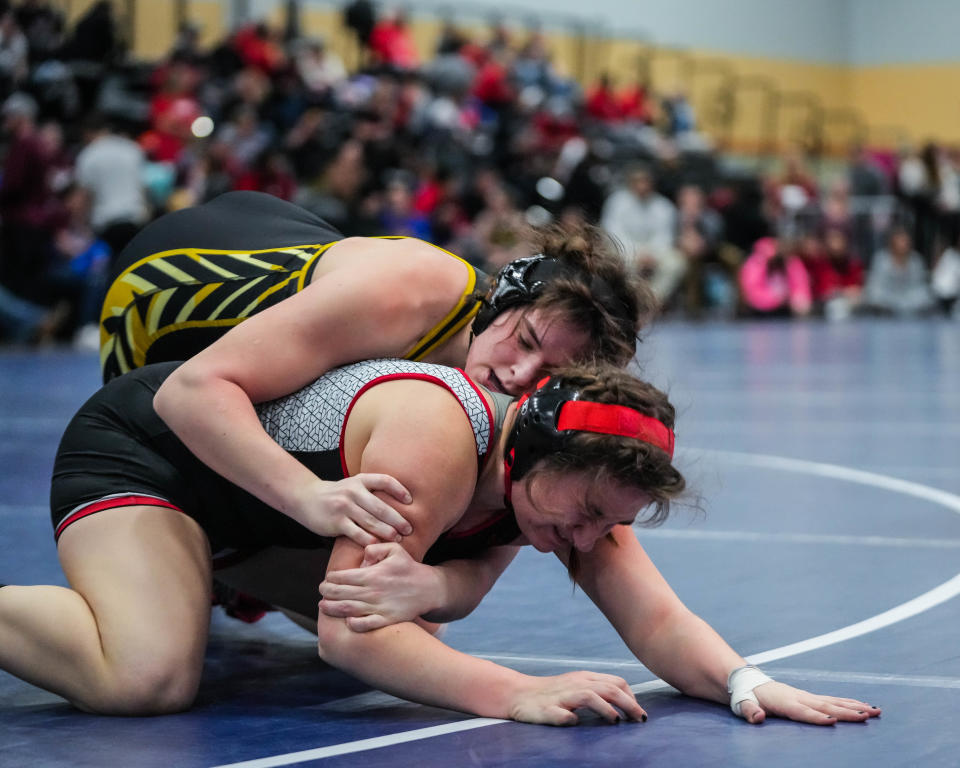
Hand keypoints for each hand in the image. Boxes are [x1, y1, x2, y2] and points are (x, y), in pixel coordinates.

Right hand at [294, 475, 412, 546]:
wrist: (306, 498)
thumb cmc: (337, 494)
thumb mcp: (353, 485)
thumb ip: (372, 490)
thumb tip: (400, 502)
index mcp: (360, 480)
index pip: (384, 481)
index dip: (399, 490)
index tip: (411, 501)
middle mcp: (353, 492)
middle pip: (380, 506)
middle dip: (397, 519)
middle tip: (409, 529)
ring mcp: (343, 507)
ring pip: (370, 521)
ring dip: (386, 531)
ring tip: (398, 538)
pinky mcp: (336, 522)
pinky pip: (356, 533)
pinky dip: (368, 539)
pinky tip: (377, 544)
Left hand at [318, 542, 438, 630]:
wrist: (428, 589)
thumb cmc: (408, 567)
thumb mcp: (394, 549)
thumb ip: (375, 548)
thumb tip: (362, 557)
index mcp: (372, 573)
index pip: (343, 577)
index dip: (331, 578)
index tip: (328, 580)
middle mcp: (373, 591)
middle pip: (341, 593)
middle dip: (327, 593)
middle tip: (321, 592)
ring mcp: (379, 607)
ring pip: (348, 610)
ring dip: (332, 608)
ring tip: (323, 606)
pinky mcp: (386, 620)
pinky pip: (366, 625)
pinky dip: (354, 624)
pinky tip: (347, 621)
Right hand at [507, 671, 647, 725]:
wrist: (519, 693)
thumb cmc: (553, 693)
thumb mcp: (578, 686)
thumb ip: (599, 690)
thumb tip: (627, 703)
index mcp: (585, 678)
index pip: (616, 682)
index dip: (632, 697)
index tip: (639, 713)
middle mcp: (576, 684)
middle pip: (607, 688)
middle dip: (628, 703)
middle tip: (640, 719)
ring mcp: (561, 696)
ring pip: (588, 696)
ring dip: (605, 708)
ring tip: (616, 720)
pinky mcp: (546, 709)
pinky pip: (559, 713)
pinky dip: (568, 718)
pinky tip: (574, 722)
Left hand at [739, 681, 880, 724]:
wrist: (747, 682)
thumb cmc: (746, 697)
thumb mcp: (743, 705)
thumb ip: (749, 711)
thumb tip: (757, 717)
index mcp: (784, 702)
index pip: (802, 711)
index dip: (816, 717)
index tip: (833, 721)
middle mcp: (799, 697)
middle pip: (826, 705)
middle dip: (847, 711)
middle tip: (868, 716)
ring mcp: (806, 695)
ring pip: (834, 701)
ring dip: (855, 706)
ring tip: (875, 710)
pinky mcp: (810, 697)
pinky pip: (833, 700)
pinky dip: (849, 703)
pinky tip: (864, 707)